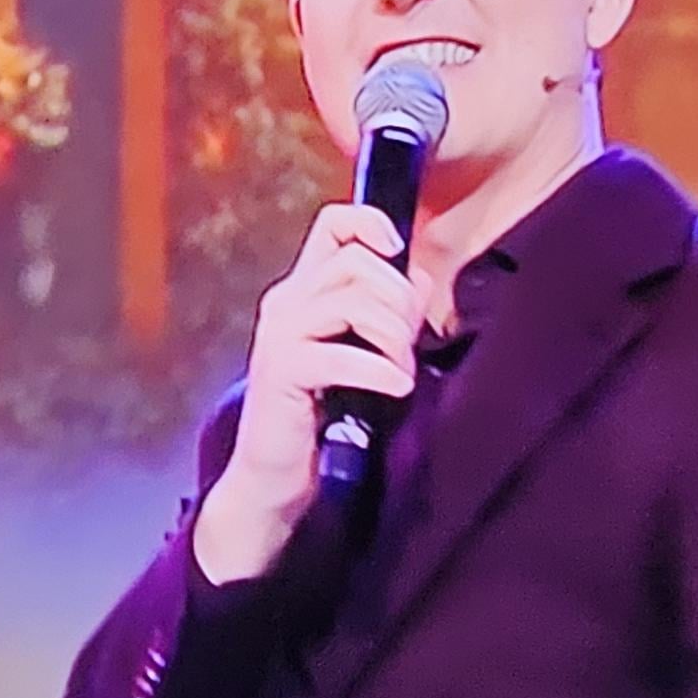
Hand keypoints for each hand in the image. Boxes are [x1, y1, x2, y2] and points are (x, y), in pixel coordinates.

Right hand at [192, 203, 421, 582]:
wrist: (275, 475)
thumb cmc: (322, 416)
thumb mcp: (359, 352)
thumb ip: (385, 311)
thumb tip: (422, 279)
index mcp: (303, 290)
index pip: (333, 224)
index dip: (370, 223)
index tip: (398, 249)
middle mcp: (287, 302)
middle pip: (356, 263)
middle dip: (398, 300)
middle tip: (408, 343)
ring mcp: (280, 335)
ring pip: (353, 301)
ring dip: (393, 338)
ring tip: (401, 371)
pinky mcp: (282, 371)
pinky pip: (342, 355)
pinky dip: (380, 371)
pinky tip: (396, 388)